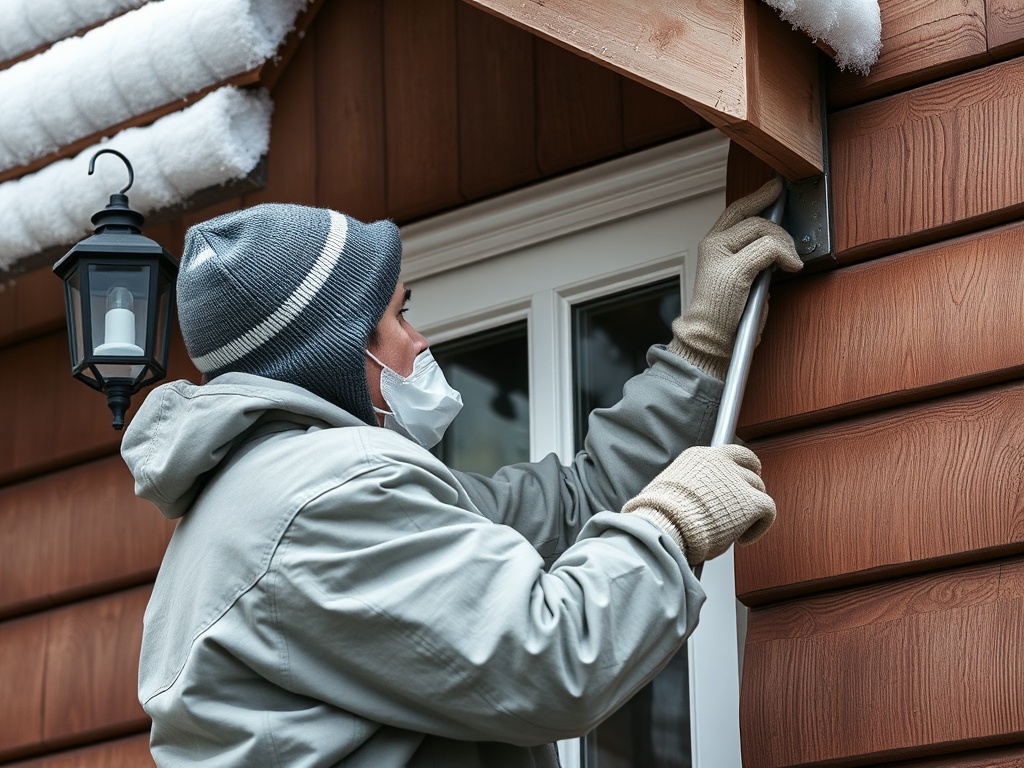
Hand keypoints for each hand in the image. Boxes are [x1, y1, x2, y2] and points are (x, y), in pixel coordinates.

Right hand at [623, 444, 775, 565]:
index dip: (742, 468)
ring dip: (751, 510)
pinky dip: (759, 527)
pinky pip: (768, 511)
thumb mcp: (672, 490)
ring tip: (736, 529)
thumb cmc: (662, 515)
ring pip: (758, 490)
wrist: (666, 524)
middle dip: (748, 490)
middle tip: (741, 509)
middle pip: (749, 471)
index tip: (743, 478)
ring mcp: (738, 480)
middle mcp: (722, 462)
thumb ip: (690, 489)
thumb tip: (695, 504)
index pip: (733, 453)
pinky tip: (742, 539)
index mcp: (700, 456)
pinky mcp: (752, 501)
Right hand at [669, 178, 802, 379]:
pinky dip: (785, 255)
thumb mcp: (737, 278)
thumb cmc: (725, 316)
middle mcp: (712, 246)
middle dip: (778, 226)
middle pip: (752, 216)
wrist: (708, 340)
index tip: (775, 188)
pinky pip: (769, 249)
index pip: (736, 210)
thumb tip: (776, 244)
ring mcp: (721, 256)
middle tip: (791, 245)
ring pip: (763, 230)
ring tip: (790, 261)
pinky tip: (791, 266)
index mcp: (711, 246)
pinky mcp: (734, 270)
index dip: (758, 196)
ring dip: (785, 244)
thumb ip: (750, 257)